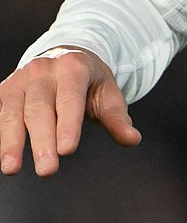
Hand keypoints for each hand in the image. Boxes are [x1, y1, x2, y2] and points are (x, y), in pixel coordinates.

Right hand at [0, 47, 140, 175]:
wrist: (64, 57)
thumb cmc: (88, 83)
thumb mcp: (107, 94)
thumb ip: (117, 118)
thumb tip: (133, 140)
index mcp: (73, 67)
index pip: (70, 99)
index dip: (68, 124)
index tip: (67, 150)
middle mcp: (43, 70)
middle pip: (39, 109)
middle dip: (42, 141)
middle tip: (48, 170)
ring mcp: (19, 80)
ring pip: (11, 112)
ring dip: (10, 142)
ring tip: (12, 169)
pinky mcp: (3, 91)